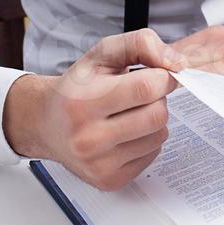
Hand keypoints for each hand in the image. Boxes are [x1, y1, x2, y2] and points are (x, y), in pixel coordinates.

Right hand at [2, 28, 185, 191]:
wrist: (47, 123)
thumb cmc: (77, 86)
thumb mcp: (103, 53)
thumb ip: (141, 44)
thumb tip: (176, 63)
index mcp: (83, 101)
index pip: (146, 88)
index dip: (162, 76)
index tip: (158, 74)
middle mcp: (88, 138)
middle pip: (157, 115)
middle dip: (158, 98)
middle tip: (141, 93)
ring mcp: (98, 164)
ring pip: (159, 135)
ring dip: (153, 119)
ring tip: (130, 111)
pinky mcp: (109, 180)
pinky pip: (153, 154)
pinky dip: (148, 139)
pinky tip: (127, 131)